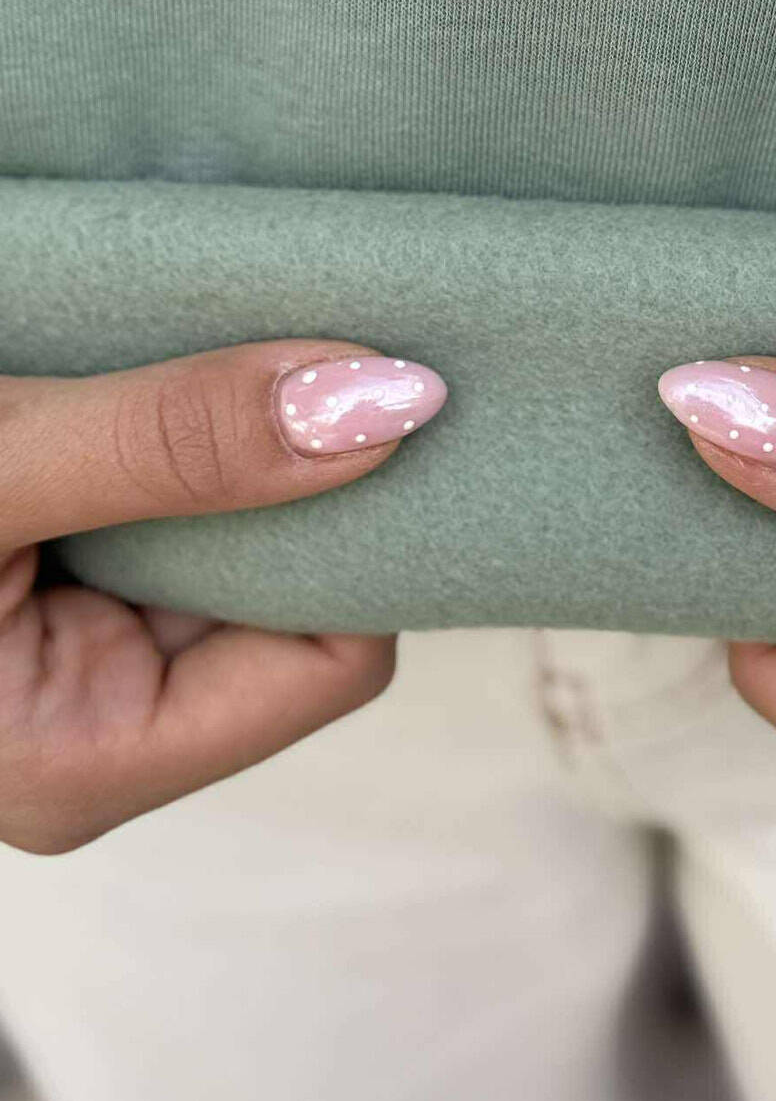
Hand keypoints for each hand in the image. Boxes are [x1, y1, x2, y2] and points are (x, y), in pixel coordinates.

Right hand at [0, 340, 446, 852]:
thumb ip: (174, 444)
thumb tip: (384, 408)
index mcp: (90, 761)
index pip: (335, 660)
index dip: (366, 534)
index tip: (392, 401)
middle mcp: (99, 727)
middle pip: (296, 598)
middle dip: (311, 478)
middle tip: (343, 339)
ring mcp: (78, 661)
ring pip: (240, 545)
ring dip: (246, 446)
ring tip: (249, 341)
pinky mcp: (58, 595)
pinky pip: (172, 517)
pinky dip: (186, 439)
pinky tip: (183, 367)